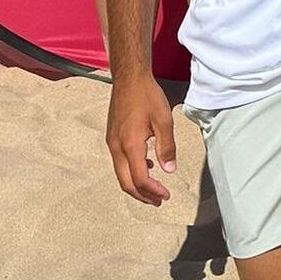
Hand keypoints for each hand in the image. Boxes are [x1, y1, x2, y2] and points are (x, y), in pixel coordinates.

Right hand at [105, 72, 176, 204]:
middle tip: (159, 200)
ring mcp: (111, 142)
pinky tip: (146, 167)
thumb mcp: (164, 120)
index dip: (153, 191)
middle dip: (142, 195)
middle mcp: (116, 147)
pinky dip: (131, 172)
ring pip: (121, 174)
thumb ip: (166, 146)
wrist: (129, 78)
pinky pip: (119, 162)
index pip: (139, 179)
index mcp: (130, 145)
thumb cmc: (147, 95)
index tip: (166, 195)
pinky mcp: (112, 137)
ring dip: (136, 185)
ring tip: (154, 190)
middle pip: (126, 182)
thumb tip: (169, 170)